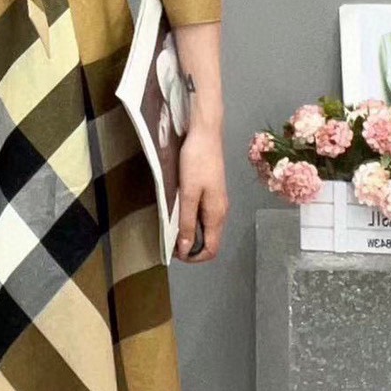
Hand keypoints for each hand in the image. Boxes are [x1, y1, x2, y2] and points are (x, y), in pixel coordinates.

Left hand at [175, 127, 227, 263]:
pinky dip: (191, 220)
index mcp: (217, 214)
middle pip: (210, 241)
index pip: (212, 249)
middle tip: (170, 241)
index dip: (194, 257)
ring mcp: (217, 201)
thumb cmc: (197, 161)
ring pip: (206, 228)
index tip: (176, 253)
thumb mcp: (188, 194)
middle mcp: (221, 211)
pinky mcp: (212, 192)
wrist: (205, 133)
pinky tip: (178, 212)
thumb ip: (188, 222)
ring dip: (190, 233)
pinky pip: (203, 215)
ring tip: (171, 227)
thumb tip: (186, 249)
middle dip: (191, 246)